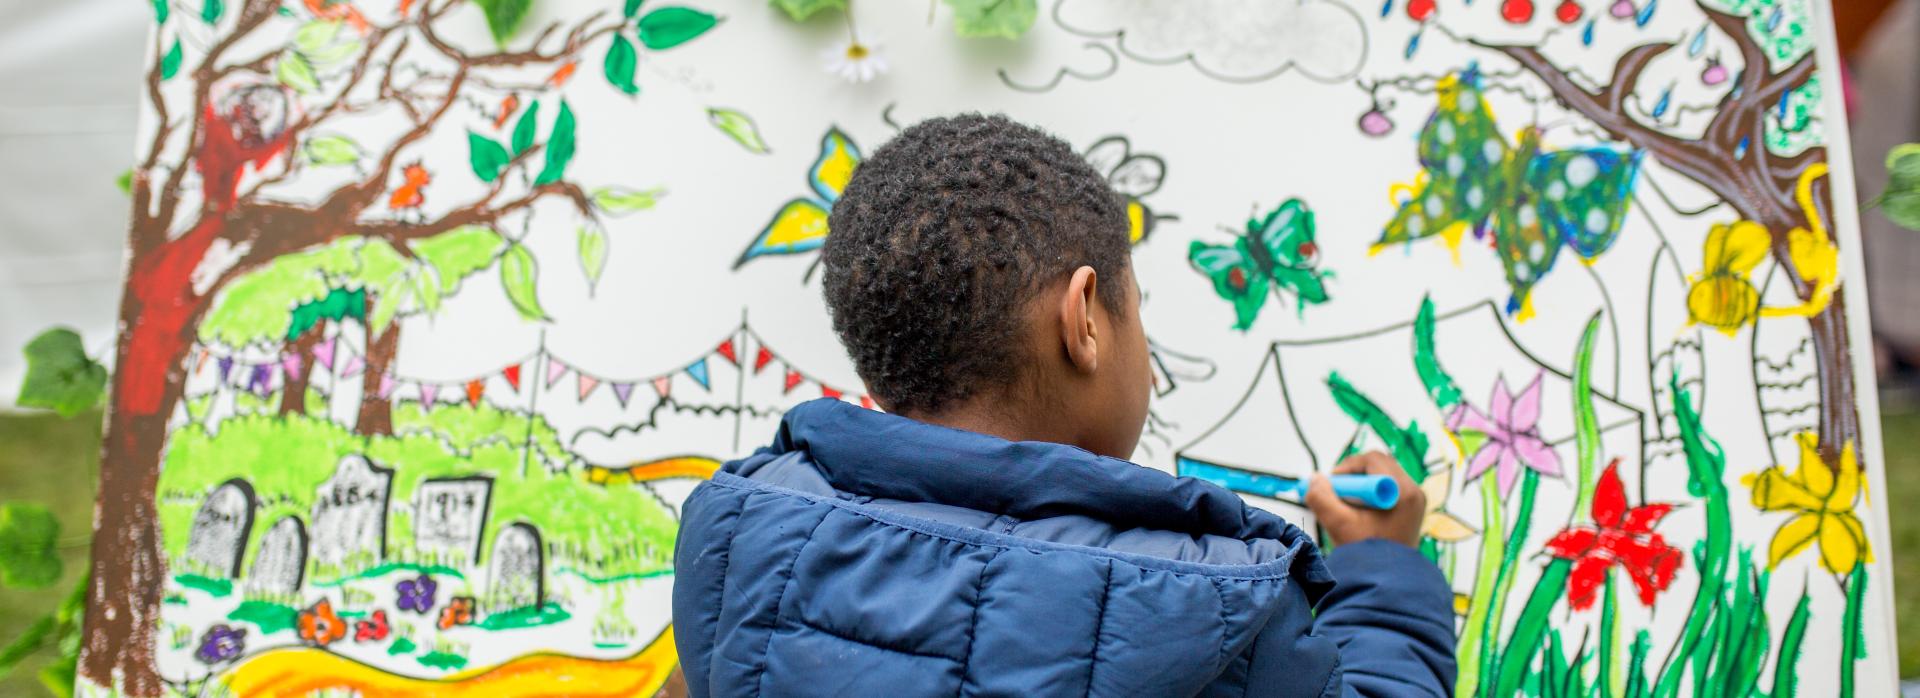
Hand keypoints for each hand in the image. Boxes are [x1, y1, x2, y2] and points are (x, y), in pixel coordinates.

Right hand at [1306, 451, 1423, 547]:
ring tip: (1346, 506)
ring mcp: (1415, 502)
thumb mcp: (1338, 524)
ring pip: (1382, 478)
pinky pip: (1388, 491)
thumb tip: (1314, 478)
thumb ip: (1321, 498)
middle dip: (1354, 475)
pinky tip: (1358, 513)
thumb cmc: (1366, 553)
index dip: (1348, 467)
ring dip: (1360, 486)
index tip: (1332, 484)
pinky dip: (1370, 496)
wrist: (1387, 581)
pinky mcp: (1410, 511)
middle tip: (1337, 493)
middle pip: (1379, 466)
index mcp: (1402, 491)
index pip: (1373, 460)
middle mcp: (1414, 492)